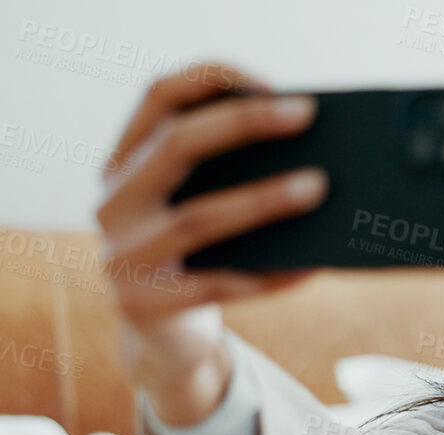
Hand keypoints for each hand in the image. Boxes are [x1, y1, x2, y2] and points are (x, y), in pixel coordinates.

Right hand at [96, 64, 325, 425]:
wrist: (163, 339)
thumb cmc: (199, 257)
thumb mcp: (199, 207)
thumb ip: (229, 177)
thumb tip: (315, 154)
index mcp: (125, 163)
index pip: (157, 97)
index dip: (210, 79)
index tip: (270, 82)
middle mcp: (115, 201)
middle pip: (176, 145)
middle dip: (243, 124)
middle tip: (307, 114)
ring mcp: (125, 254)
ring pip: (199, 219)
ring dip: (263, 200)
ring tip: (319, 186)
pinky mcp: (149, 304)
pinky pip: (220, 285)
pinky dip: (271, 274)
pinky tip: (315, 265)